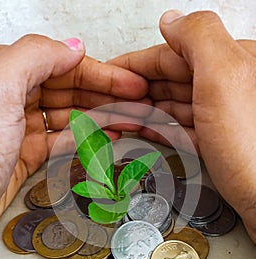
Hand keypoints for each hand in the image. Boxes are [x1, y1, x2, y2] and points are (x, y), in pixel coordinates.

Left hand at [0, 34, 147, 220]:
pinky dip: (85, 139)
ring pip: (69, 117)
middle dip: (108, 97)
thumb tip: (73, 48)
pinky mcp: (23, 156)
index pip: (64, 66)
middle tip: (137, 105)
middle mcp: (11, 98)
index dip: (101, 74)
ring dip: (102, 119)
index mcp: (4, 73)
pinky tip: (105, 137)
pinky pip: (61, 142)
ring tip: (130, 121)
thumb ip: (37, 56)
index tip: (131, 84)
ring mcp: (18, 129)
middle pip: (70, 91)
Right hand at [109, 10, 255, 242]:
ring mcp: (219, 116)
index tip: (110, 72)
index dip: (137, 63)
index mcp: (230, 63)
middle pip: (170, 81)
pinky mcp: (215, 142)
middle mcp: (226, 86)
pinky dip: (160, 128)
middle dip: (135, 90)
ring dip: (143, 110)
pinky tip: (144, 128)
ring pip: (173, 106)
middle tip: (108, 100)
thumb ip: (198, 38)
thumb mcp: (224, 76)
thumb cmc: (251, 147)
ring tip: (118, 115)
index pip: (173, 55)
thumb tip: (171, 20)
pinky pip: (181, 128)